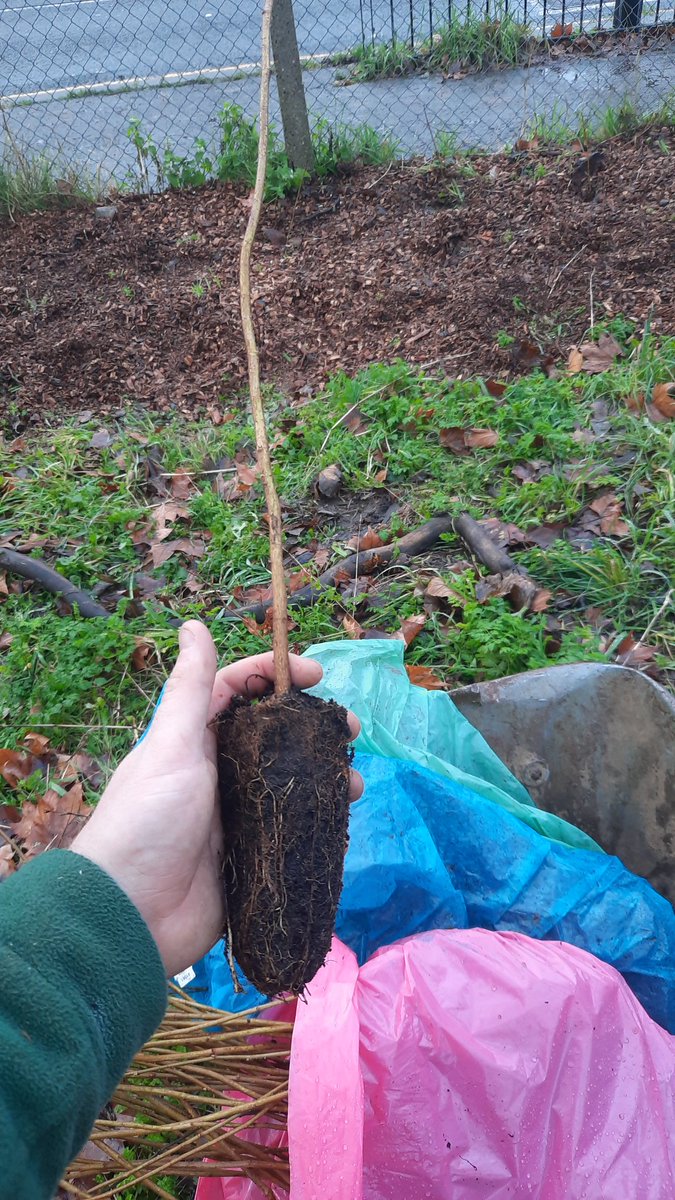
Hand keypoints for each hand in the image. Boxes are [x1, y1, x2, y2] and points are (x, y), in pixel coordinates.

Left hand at [71, 620, 361, 976]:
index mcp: (192, 742)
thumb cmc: (146, 823)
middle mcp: (216, 774)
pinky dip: (319, 822)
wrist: (130, 918)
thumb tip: (191, 622)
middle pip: (273, 738)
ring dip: (325, 777)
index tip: (318, 674)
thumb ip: (190, 690)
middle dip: (314, 728)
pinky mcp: (250, 858)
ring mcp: (235, 818)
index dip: (275, 675)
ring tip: (355, 782)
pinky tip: (342, 819)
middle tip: (351, 730)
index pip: (237, 692)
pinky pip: (292, 831)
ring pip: (290, 784)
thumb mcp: (171, 749)